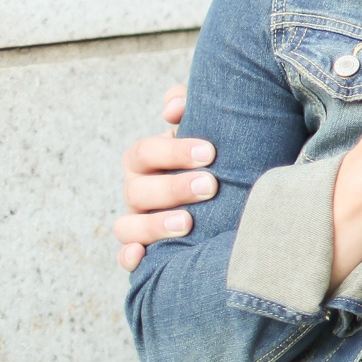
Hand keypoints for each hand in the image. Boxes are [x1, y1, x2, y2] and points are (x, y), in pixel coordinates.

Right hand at [114, 85, 215, 270]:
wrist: (234, 184)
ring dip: (154, 225)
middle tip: (210, 185)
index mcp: (147, 159)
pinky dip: (129, 257)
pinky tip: (142, 257)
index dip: (173, 152)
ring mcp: (139, 220)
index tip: (210, 152)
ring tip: (187, 222)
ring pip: (128, 225)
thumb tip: (171, 109)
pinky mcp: (146, 248)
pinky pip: (127, 257)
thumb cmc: (217, 153)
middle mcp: (138, 189)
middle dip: (173, 188)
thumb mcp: (207, 123)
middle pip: (137, 189)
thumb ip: (188, 104)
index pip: (145, 152)